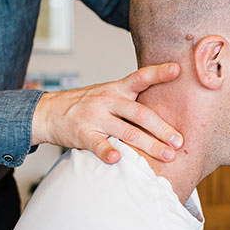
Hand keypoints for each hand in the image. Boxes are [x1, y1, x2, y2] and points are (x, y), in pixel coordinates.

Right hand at [31, 63, 183, 163]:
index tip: (177, 70)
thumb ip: (130, 100)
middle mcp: (108, 100)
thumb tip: (163, 110)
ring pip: (126, 131)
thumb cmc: (85, 105)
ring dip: (148, 145)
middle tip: (179, 142)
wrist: (49, 111)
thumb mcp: (107, 94)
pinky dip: (107, 151)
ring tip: (166, 155)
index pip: (140, 77)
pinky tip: (117, 159)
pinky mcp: (82, 133)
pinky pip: (98, 143)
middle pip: (140, 113)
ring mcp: (95, 117)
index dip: (159, 73)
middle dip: (162, 128)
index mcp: (116, 89)